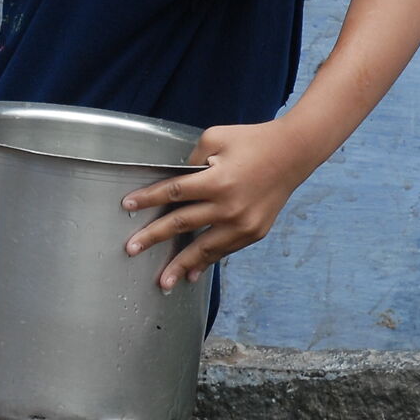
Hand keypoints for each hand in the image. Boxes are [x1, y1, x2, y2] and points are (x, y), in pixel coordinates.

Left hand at [120, 120, 322, 292]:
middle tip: (130, 250)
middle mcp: (229, 206)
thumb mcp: (216, 138)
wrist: (293, 153)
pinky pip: (224, 250)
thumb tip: (176, 185)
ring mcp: (243, 224)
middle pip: (182, 225)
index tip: (126, 206)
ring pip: (204, 248)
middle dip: (153, 238)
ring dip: (182, 266)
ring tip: (163, 282)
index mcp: (217, 180)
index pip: (173, 191)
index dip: (148, 199)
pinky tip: (192, 274)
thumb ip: (191, 161)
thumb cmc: (252, 141)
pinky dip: (207, 262)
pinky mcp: (254, 232)